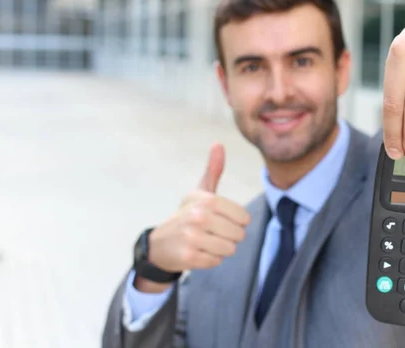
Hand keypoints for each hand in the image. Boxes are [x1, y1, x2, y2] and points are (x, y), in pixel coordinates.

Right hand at [135, 143, 250, 291]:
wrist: (160, 243)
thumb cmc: (187, 215)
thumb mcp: (199, 192)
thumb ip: (213, 170)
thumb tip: (218, 143)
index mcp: (207, 200)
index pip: (244, 218)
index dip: (237, 222)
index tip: (222, 220)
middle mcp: (199, 217)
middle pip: (238, 235)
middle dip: (229, 236)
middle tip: (212, 232)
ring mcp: (193, 237)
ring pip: (229, 249)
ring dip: (220, 248)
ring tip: (205, 241)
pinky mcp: (189, 257)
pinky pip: (216, 261)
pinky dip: (210, 259)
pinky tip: (198, 251)